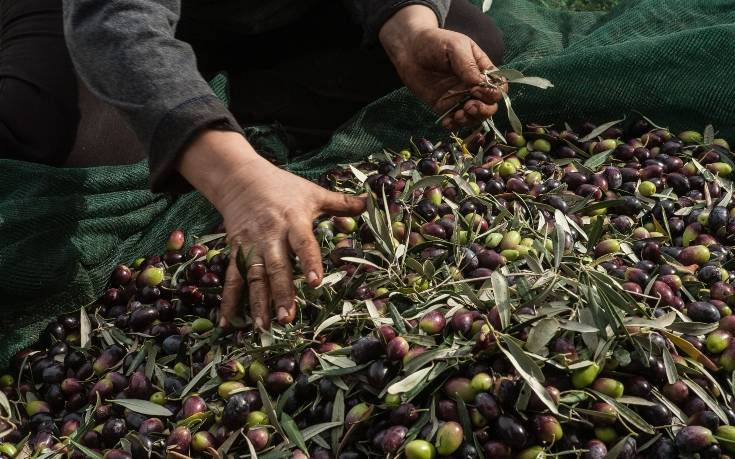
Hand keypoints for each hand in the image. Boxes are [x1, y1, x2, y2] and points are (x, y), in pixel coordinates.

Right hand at [178, 130, 365, 328]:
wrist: (240, 179)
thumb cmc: (283, 188)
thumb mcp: (312, 192)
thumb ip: (341, 202)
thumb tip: (370, 202)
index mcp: (293, 220)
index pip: (303, 243)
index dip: (309, 262)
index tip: (314, 282)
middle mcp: (270, 235)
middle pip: (276, 266)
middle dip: (281, 293)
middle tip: (287, 318)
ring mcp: (251, 245)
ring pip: (253, 276)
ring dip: (257, 302)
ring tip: (263, 326)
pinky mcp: (236, 251)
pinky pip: (232, 278)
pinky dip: (230, 301)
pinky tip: (229, 322)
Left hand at [379, 5, 502, 129]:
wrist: (409, 50)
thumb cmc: (435, 42)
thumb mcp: (455, 47)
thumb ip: (468, 65)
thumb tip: (480, 84)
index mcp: (482, 69)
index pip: (498, 86)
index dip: (493, 93)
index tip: (477, 90)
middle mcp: (474, 85)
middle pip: (490, 105)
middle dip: (483, 110)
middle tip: (468, 107)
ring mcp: (460, 97)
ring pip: (475, 116)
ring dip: (470, 120)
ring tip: (457, 116)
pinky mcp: (445, 106)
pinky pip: (455, 120)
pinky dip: (454, 125)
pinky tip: (447, 123)